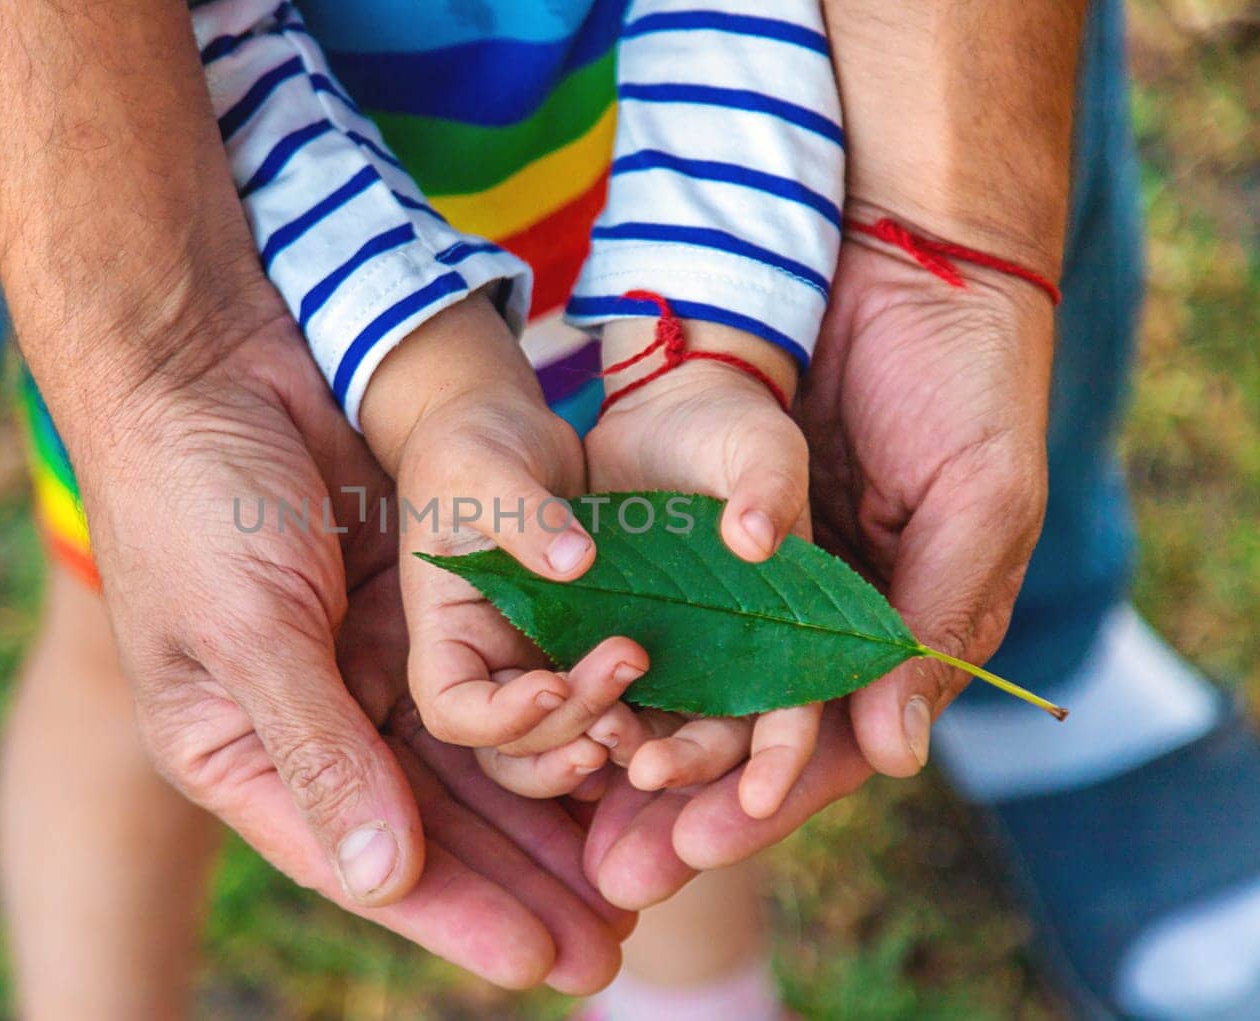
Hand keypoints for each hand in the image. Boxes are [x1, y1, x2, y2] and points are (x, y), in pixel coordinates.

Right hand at [62, 308, 629, 991]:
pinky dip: (551, 714)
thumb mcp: (247, 635)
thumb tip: (387, 878)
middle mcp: (313, 717)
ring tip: (629, 880)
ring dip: (547, 818)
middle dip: (517, 885)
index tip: (539, 963)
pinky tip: (616, 757)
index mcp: (241, 750)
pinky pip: (496, 672)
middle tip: (609, 947)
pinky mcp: (418, 600)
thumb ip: (320, 750)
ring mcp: (367, 657)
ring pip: (473, 760)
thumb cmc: (190, 501)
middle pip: (430, 824)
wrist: (206, 357)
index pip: (358, 855)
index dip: (452, 914)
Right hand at [361, 293, 648, 800]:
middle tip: (628, 663)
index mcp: (441, 629)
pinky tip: (666, 712)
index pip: (450, 709)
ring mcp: (524, 665)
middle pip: (508, 743)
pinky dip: (624, 722)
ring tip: (647, 718)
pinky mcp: (569, 654)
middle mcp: (480, 662)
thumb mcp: (488, 467)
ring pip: (550, 744)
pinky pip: (593, 711)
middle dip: (566, 726)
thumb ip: (524, 514)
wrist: (504, 434)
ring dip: (595, 740)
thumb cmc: (475, 444)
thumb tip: (576, 562)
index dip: (499, 716)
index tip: (552, 680)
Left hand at [582, 225, 1051, 905]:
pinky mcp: (682, 515)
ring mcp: (743, 567)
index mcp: (889, 625)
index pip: (826, 739)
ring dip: (634, 737)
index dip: (768, 795)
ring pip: (681, 674)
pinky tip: (559, 694)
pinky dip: (603, 646)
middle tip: (624, 860)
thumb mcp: (980, 500)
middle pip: (740, 728)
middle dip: (684, 794)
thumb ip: (937, 617)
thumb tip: (895, 756)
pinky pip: (639, 593)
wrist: (898, 255)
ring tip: (581, 794)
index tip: (704, 839)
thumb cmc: (964, 380)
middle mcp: (810, 611)